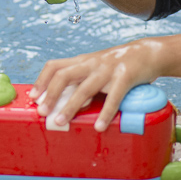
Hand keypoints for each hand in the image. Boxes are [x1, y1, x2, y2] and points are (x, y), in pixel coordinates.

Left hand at [29, 39, 161, 131]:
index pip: (55, 66)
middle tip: (42, 112)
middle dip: (50, 94)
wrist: (147, 53)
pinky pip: (113, 97)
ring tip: (60, 122)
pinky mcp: (125, 77)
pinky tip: (99, 126)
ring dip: (70, 106)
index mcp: (82, 61)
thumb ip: (82, 82)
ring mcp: (108, 70)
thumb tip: (66, 105)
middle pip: (64, 75)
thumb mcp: (97, 68)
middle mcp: (91, 63)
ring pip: (85, 88)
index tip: (33, 97)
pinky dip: (105, 113)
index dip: (42, 80)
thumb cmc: (118, 65)